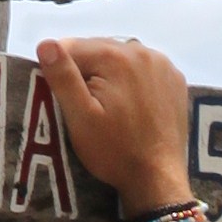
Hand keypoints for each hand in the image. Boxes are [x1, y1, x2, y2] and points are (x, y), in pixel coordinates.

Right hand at [33, 36, 193, 221]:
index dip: (61, 71)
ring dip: (108, 73)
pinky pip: (143, 68)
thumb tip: (45, 43)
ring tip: (106, 105)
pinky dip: (132, 79)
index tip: (62, 97)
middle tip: (83, 104)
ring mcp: (163, 65)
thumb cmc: (114, 150)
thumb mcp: (80, 118)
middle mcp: (143, 51)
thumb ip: (63, 77)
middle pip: (98, 49)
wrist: (157, 178)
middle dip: (85, 70)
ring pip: (121, 57)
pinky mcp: (175, 80)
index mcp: (116, 56)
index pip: (72, 47)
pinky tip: (130, 103)